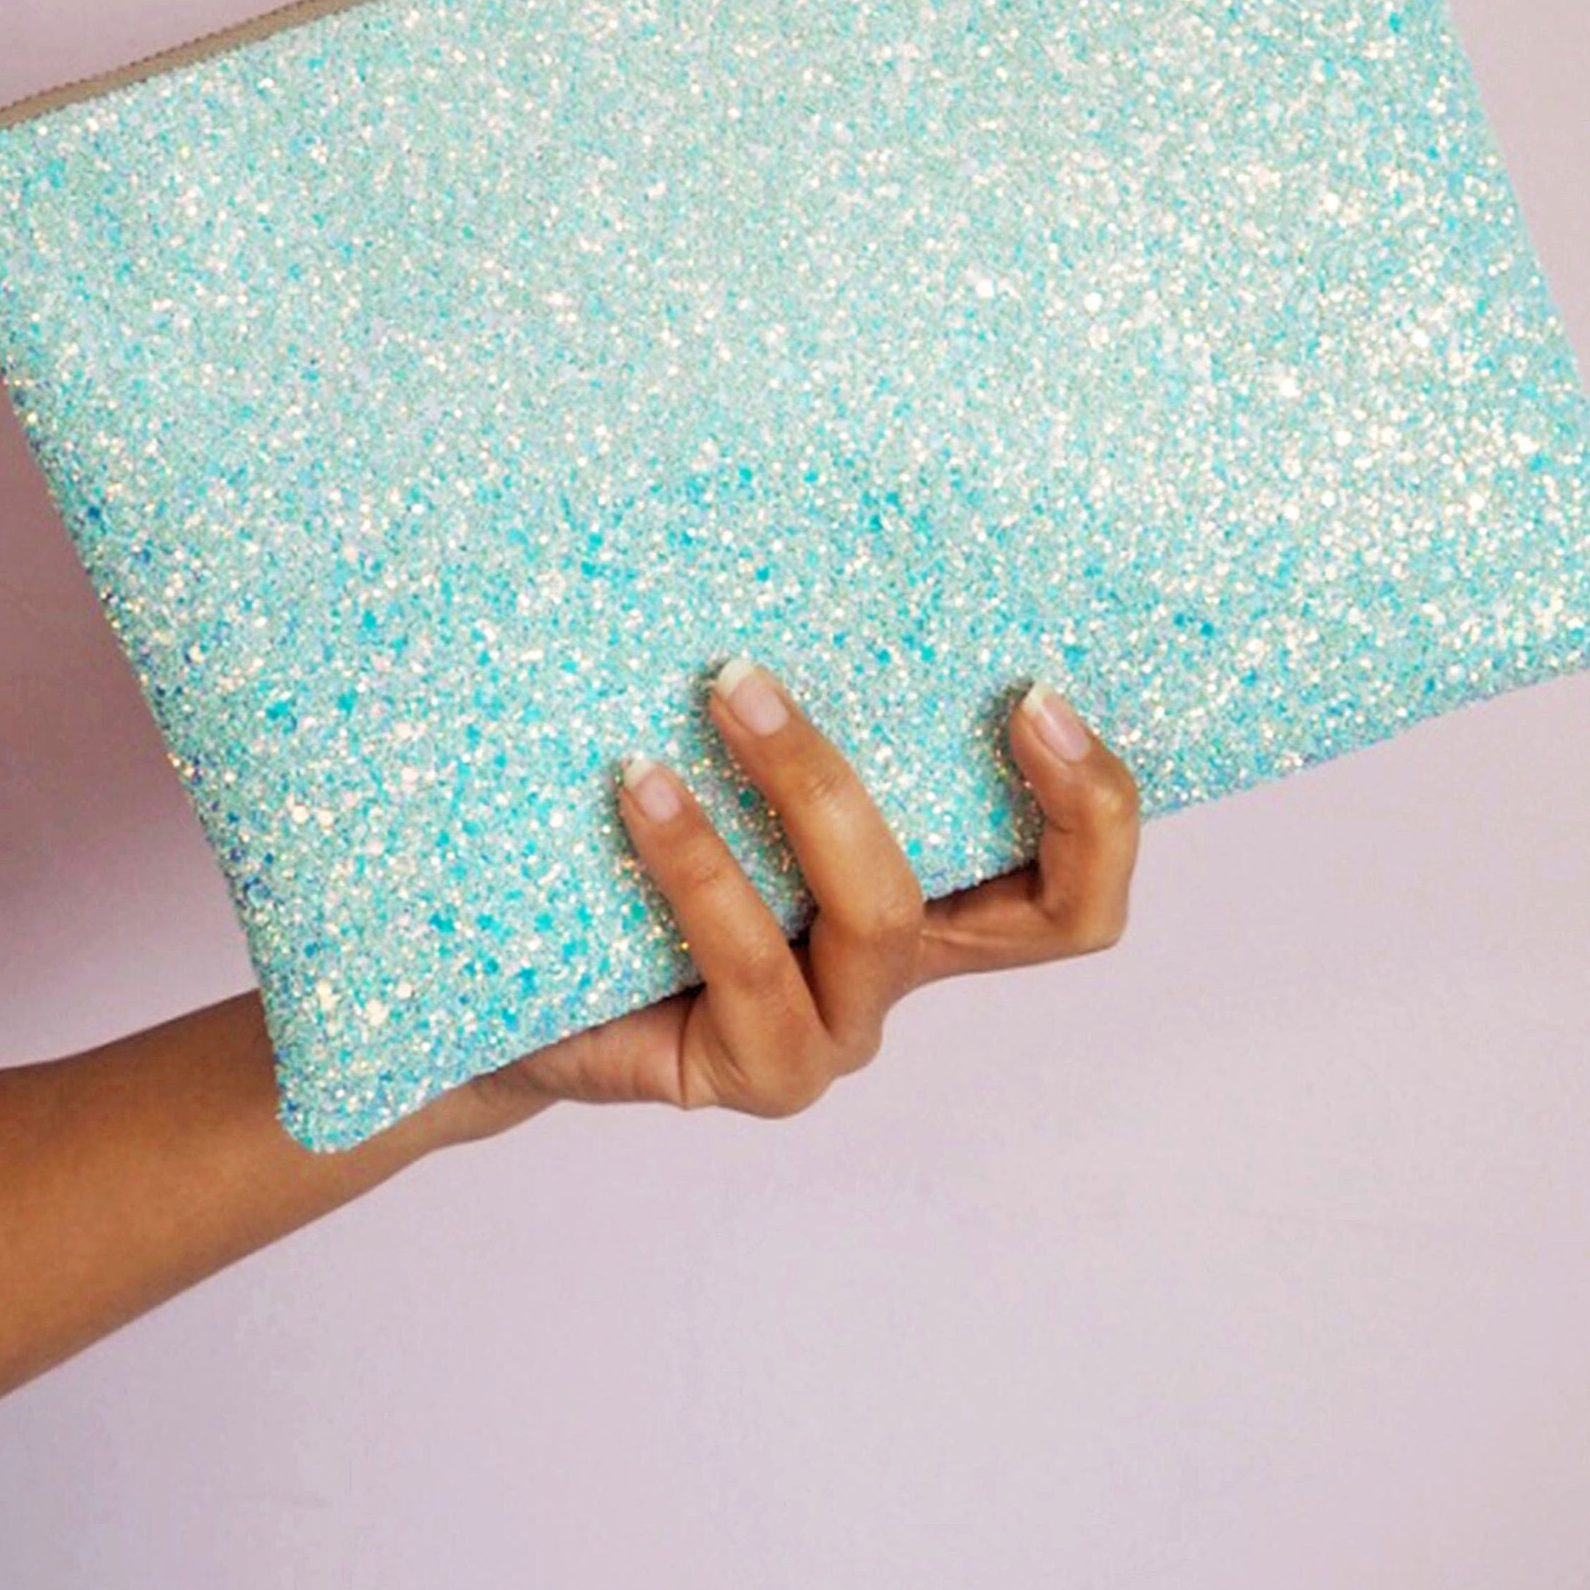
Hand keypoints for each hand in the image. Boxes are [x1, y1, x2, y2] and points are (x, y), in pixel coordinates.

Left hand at [475, 662, 1140, 1115]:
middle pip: (1055, 918)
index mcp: (936, 897)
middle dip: (1045, 797)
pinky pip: (749, 958)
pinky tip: (639, 784)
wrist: (491, 979)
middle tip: (1010, 692)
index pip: (1079, 883)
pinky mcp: (747, 1068)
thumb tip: (804, 522)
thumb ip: (786, 702)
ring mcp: (835, 1030)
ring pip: (883, 914)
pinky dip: (700, 859)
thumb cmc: (621, 848)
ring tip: (730, 689)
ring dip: (815, 784)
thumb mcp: (727, 764)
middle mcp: (904, 968)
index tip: (1041, 689)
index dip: (1099, 803)